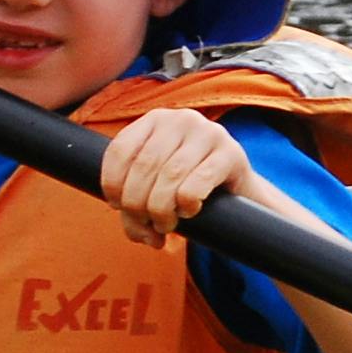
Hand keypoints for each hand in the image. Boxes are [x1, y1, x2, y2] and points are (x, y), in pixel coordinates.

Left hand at [102, 109, 248, 246]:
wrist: (239, 192)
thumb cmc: (188, 189)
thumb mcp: (154, 191)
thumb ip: (135, 210)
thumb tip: (140, 234)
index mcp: (155, 120)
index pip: (120, 150)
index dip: (113, 184)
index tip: (119, 207)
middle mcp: (181, 119)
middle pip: (144, 166)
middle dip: (137, 205)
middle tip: (147, 225)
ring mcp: (209, 132)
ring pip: (169, 176)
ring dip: (161, 210)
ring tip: (165, 226)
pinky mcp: (231, 153)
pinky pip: (195, 185)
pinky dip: (186, 206)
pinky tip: (189, 211)